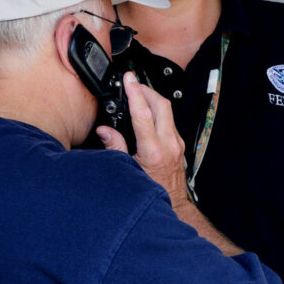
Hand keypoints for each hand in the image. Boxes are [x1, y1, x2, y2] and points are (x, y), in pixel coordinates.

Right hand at [97, 73, 184, 198]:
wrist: (173, 204)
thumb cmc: (150, 191)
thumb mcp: (128, 172)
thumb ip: (116, 148)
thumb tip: (104, 131)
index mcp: (153, 150)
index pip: (144, 114)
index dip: (135, 93)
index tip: (129, 79)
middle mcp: (169, 144)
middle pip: (162, 105)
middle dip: (146, 89)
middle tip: (133, 83)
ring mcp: (177, 143)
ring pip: (168, 111)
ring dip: (153, 99)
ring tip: (138, 94)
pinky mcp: (179, 144)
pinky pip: (170, 121)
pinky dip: (158, 111)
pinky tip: (147, 113)